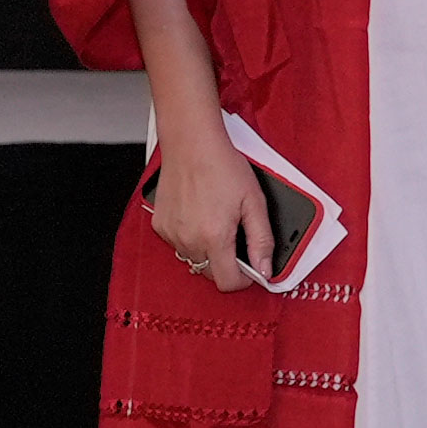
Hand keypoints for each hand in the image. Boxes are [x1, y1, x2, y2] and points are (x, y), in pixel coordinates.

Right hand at [149, 132, 275, 292]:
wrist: (192, 144)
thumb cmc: (222, 167)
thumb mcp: (254, 203)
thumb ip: (262, 240)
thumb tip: (266, 268)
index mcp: (214, 237)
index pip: (227, 282)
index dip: (244, 279)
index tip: (251, 269)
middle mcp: (189, 240)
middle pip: (210, 273)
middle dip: (226, 263)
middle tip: (236, 237)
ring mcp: (171, 234)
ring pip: (194, 260)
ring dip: (208, 251)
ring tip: (217, 222)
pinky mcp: (160, 226)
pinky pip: (179, 244)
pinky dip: (191, 238)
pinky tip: (200, 216)